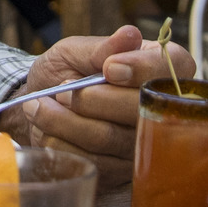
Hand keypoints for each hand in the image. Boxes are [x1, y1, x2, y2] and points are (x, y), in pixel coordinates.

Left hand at [4, 26, 195, 185]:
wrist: (40, 103)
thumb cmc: (66, 70)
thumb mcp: (76, 50)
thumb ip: (101, 47)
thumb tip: (130, 35)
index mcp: (159, 69)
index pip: (168, 70)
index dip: (141, 70)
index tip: (108, 68)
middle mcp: (158, 110)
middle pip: (137, 111)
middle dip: (90, 100)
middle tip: (61, 88)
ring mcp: (142, 145)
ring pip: (108, 138)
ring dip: (64, 121)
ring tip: (41, 104)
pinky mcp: (119, 171)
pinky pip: (90, 161)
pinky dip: (58, 141)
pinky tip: (44, 127)